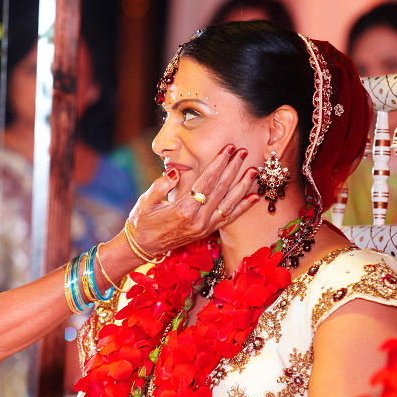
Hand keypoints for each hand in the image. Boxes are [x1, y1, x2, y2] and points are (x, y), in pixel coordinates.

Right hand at [128, 144, 257, 255]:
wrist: (143, 247)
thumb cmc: (142, 221)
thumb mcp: (146, 202)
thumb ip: (160, 186)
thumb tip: (174, 171)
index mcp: (184, 210)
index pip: (206, 182)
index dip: (218, 164)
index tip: (228, 149)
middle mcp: (198, 220)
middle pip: (221, 190)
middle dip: (233, 169)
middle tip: (244, 152)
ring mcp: (205, 227)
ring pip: (229, 204)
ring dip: (243, 186)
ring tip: (254, 171)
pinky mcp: (207, 232)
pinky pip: (229, 219)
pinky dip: (243, 208)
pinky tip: (254, 197)